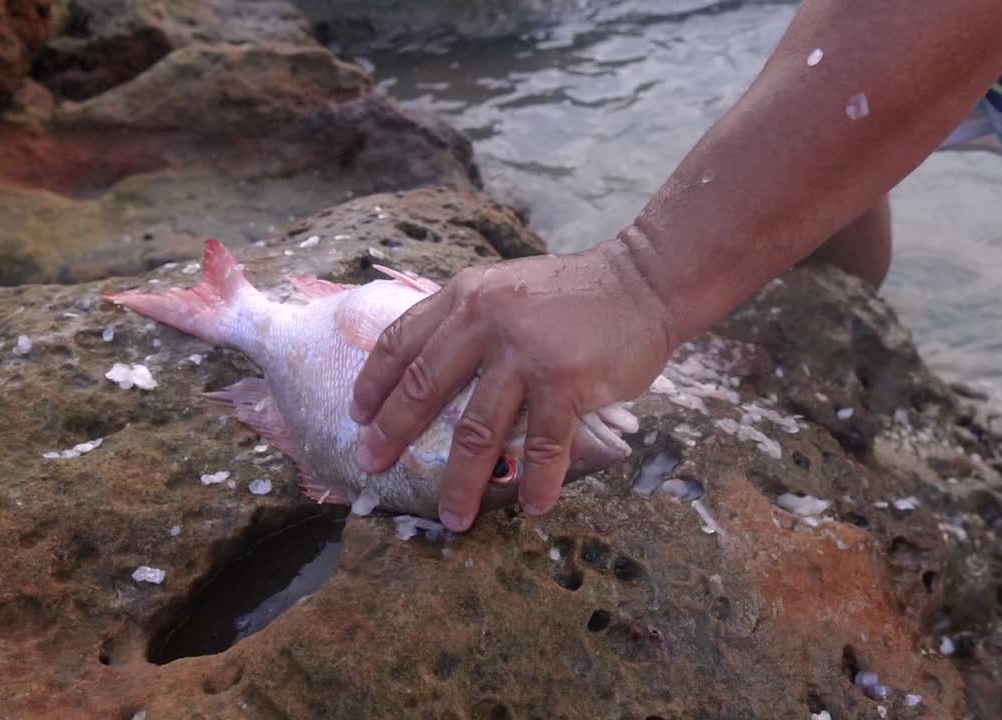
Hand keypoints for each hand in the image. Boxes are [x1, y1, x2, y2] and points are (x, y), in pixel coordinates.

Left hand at [349, 237, 675, 530]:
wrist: (643, 282)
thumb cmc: (575, 294)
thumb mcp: (507, 289)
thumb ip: (470, 322)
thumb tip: (429, 372)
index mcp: (466, 297)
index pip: (402, 342)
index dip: (374, 382)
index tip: (358, 415)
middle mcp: (487, 321)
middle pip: (424, 388)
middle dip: (393, 435)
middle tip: (372, 466)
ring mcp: (526, 353)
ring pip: (477, 430)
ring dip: (461, 482)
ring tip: (454, 518)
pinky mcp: (566, 381)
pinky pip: (543, 445)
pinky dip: (537, 481)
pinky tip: (533, 506)